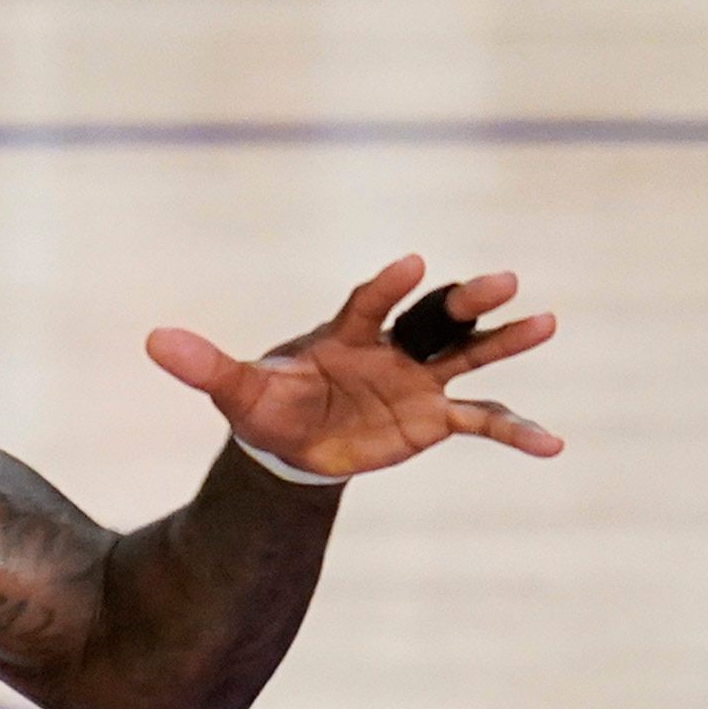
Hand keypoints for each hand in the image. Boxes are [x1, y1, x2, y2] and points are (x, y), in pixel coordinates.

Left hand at [144, 254, 562, 478]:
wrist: (292, 443)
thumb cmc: (265, 406)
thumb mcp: (235, 390)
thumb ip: (203, 365)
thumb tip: (152, 341)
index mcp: (344, 331)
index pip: (370, 302)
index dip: (387, 284)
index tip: (410, 263)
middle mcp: (390, 347)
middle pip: (433, 316)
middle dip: (465, 300)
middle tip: (504, 280)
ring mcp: (418, 380)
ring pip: (468, 353)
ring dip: (504, 340)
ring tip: (547, 322)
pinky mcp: (434, 417)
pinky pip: (482, 420)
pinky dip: (516, 430)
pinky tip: (554, 445)